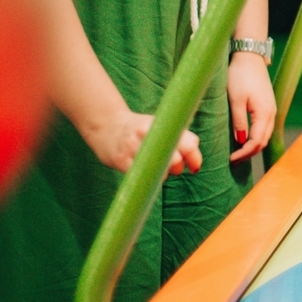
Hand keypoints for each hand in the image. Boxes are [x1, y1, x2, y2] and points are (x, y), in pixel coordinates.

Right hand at [84, 108, 201, 175]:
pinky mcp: (121, 160)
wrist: (106, 125)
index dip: (194, 158)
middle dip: (178, 168)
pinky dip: (146, 177)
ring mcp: (133, 147)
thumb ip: (180, 138)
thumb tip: (195, 164)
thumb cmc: (140, 129)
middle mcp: (148, 134)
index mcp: (162, 124)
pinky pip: (141, 176)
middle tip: (173, 167)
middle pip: (175, 160)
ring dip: (162, 174)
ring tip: (155, 166)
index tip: (194, 168)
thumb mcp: (160, 126)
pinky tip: (143, 171)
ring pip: (160, 170)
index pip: (189, 143)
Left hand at [227, 52, 275, 162]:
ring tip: (238, 152)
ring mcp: (271, 109)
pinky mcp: (267, 105)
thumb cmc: (240, 76)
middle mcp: (271, 113)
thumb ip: (239, 121)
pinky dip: (256, 136)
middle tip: (233, 160)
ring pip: (265, 134)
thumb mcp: (235, 99)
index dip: (244, 153)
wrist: (250, 57)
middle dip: (250, 153)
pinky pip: (264, 127)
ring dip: (253, 145)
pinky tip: (245, 137)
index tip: (231, 159)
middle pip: (264, 141)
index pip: (257, 142)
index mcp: (264, 113)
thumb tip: (241, 140)